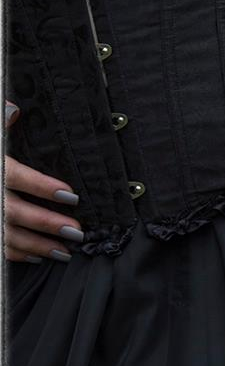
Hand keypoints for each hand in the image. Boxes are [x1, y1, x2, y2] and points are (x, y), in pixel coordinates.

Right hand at [4, 100, 83, 262]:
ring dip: (37, 246)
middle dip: (47, 224)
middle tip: (76, 231)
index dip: (42, 186)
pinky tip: (37, 256)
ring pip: (8, 236)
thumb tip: (14, 109)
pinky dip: (17, 254)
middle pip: (15, 212)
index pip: (16, 177)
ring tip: (65, 250)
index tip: (70, 194)